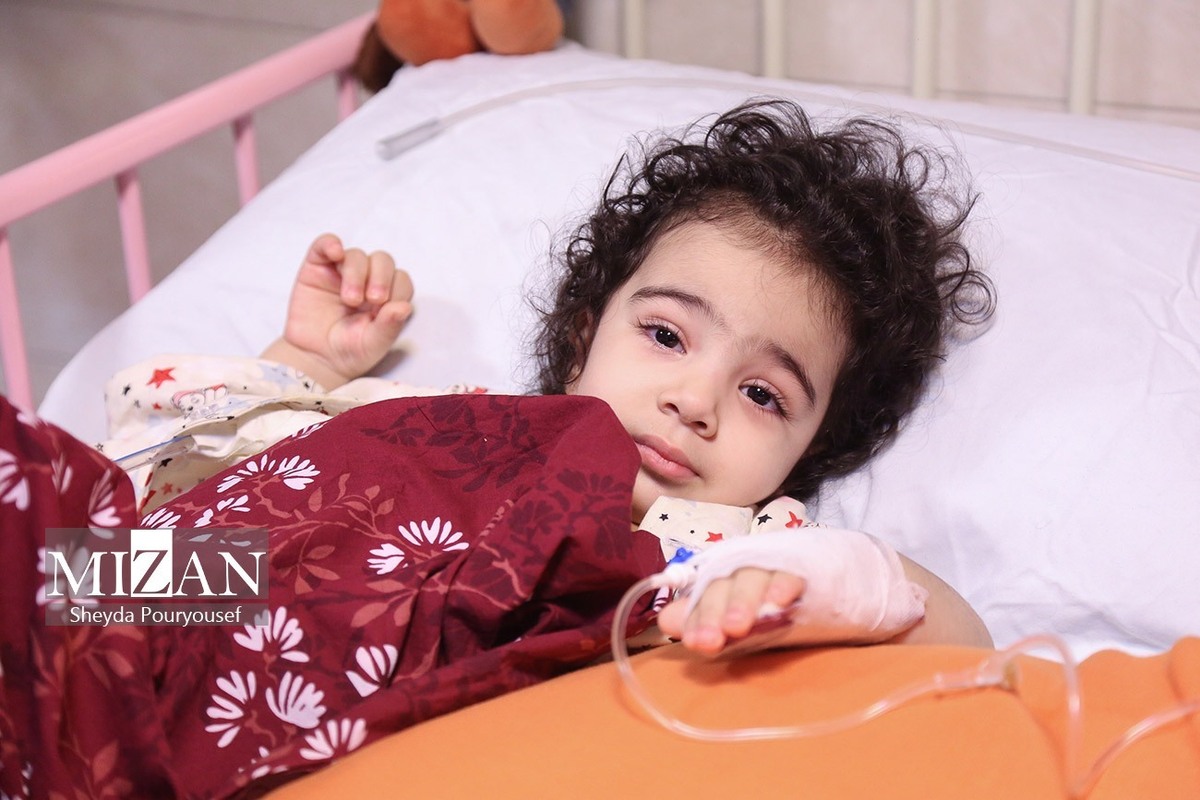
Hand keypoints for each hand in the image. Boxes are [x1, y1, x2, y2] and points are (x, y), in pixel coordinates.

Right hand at [263, 233, 413, 388]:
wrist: (313, 358)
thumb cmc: (349, 351)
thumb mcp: (373, 345)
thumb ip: (389, 326)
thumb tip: (405, 307)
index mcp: (387, 297)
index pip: (401, 280)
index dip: (397, 290)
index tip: (384, 309)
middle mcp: (367, 280)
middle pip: (382, 261)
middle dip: (381, 278)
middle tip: (373, 299)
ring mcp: (342, 272)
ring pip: (356, 255)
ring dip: (356, 273)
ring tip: (350, 299)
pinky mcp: (317, 267)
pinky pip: (325, 244)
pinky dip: (331, 244)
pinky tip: (336, 252)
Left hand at [656, 567, 805, 655]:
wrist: (816, 585)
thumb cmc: (765, 607)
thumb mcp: (734, 621)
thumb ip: (701, 621)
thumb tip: (666, 621)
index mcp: (720, 582)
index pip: (701, 597)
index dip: (697, 618)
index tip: (695, 642)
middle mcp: (740, 572)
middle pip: (721, 585)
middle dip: (714, 612)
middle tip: (714, 639)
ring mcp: (769, 568)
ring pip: (751, 577)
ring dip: (743, 600)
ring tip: (738, 626)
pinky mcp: (800, 569)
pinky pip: (790, 572)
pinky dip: (783, 585)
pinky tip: (780, 601)